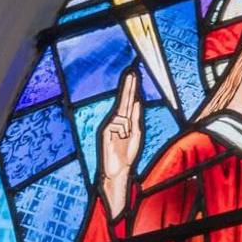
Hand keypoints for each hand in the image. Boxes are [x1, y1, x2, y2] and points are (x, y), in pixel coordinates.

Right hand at [99, 71, 142, 213]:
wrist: (119, 170)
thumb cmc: (127, 154)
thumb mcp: (136, 134)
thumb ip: (136, 118)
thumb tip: (136, 101)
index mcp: (125, 120)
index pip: (128, 101)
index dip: (131, 88)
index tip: (133, 75)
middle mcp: (117, 120)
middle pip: (123, 99)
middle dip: (128, 86)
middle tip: (132, 71)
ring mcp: (110, 124)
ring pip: (124, 116)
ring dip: (128, 129)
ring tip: (124, 140)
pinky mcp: (105, 130)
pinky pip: (119, 124)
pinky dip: (123, 133)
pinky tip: (119, 141)